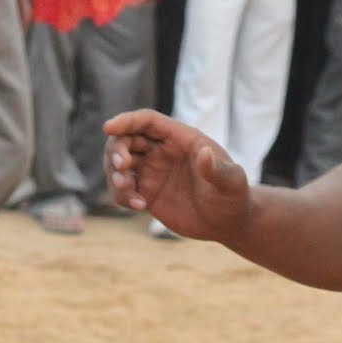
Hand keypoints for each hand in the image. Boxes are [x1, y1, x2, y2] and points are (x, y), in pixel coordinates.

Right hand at [103, 110, 250, 242]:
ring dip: (115, 175)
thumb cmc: (233, 196)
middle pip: (126, 138)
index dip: (127, 120)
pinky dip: (122, 196)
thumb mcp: (231, 182)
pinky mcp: (146, 192)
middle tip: (122, 167)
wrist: (228, 222)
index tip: (108, 127)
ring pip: (119, 164)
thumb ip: (218, 169)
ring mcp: (152, 171)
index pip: (147, 121)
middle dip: (117, 150)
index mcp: (180, 138)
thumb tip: (205, 153)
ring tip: (128, 191)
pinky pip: (123, 190)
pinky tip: (140, 207)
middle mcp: (162, 151)